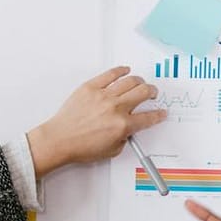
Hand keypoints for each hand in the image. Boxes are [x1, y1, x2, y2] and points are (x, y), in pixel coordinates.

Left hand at [28, 67, 165, 175]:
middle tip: (152, 93)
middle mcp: (115, 108)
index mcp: (123, 126)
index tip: (161, 112)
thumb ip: (124, 137)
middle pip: (143, 93)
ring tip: (140, 82)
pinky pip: (110, 74)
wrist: (60, 140)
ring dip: (140, 81)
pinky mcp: (91, 87)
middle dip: (151, 92)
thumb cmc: (81, 147)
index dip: (158, 115)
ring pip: (130, 81)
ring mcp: (103, 95)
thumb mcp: (111, 150)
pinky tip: (125, 70)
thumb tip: (128, 129)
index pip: (148, 118)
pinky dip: (120, 70)